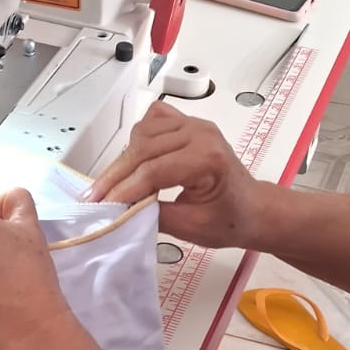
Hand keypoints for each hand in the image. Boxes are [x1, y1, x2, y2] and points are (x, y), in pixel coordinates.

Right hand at [89, 102, 264, 248]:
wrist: (253, 208)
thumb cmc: (230, 220)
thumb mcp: (191, 228)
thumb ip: (154, 216)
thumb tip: (120, 212)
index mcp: (207, 158)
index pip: (154, 170)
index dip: (124, 189)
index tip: (103, 207)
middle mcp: (200, 133)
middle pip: (144, 148)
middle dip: (116, 175)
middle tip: (96, 198)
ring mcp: (194, 124)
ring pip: (144, 132)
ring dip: (124, 157)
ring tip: (111, 184)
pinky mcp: (187, 124)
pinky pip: (154, 121)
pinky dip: (138, 139)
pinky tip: (132, 160)